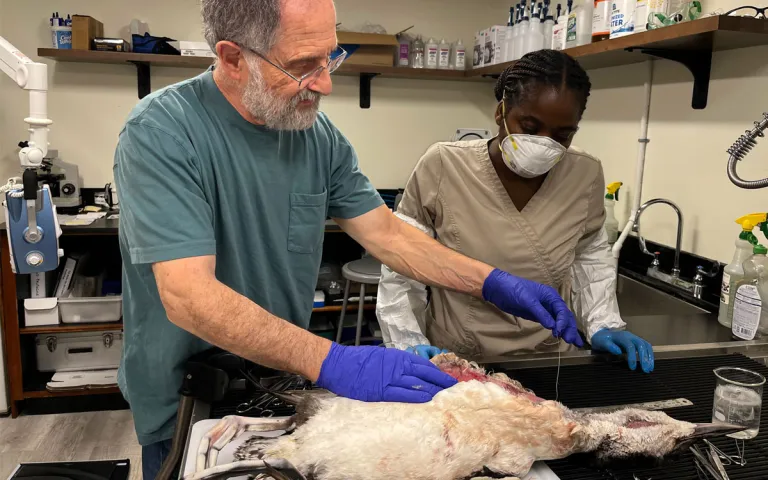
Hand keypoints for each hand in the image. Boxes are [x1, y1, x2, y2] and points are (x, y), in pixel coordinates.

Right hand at [317, 343, 457, 402]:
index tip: (450, 381)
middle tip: (455, 391)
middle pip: (426, 376)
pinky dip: (417, 398)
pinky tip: (427, 402)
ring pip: (418, 386)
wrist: (339, 364)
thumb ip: (397, 364)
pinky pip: (403, 396)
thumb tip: (411, 372)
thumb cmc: (358, 360)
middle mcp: (397, 367)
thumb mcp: (382, 356)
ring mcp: (390, 380)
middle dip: (441, 384)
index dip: (439, 374)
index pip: (425, 366)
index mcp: (398, 357)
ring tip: (446, 400)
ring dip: (433, 393)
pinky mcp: (381, 392)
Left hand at [482, 269, 582, 346]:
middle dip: (569, 328)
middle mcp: (551, 302)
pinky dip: (557, 329)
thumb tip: (553, 326)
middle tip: (571, 341)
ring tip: (574, 342)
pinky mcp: (538, 315)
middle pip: (565, 316)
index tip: (559, 332)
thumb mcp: (527, 300)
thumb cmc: (513, 289)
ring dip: (567, 330)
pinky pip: (551, 323)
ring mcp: (545, 309)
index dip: (563, 322)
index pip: (562, 311)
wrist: (499, 289)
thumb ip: (540, 312)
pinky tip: (561, 336)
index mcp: (551, 296)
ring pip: (560, 321)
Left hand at [591, 328, 653, 372]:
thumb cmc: (601, 339)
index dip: (632, 357)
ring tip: (650, 368)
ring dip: (649, 357)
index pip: (630, 346)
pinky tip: (650, 363)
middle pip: (641, 345)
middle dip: (644, 358)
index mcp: (621, 336)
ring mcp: (634, 338)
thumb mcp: (601, 342)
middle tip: (645, 370)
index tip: (632, 368)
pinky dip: (649, 354)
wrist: (601, 334)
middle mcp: (630, 336)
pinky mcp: (636, 341)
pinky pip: (646, 346)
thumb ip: (609, 346)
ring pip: (646, 345)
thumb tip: (618, 351)